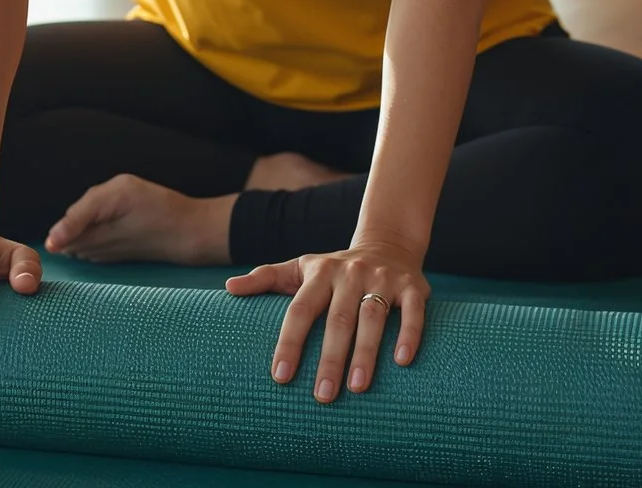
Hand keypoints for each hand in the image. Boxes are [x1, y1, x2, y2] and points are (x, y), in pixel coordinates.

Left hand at [225, 239, 428, 401]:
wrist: (388, 243)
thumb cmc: (334, 268)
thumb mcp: (299, 267)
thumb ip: (265, 278)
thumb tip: (228, 288)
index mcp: (320, 273)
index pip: (300, 309)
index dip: (290, 342)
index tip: (280, 376)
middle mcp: (351, 274)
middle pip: (338, 319)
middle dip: (329, 359)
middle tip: (322, 396)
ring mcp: (383, 279)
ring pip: (373, 316)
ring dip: (366, 352)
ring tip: (358, 388)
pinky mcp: (413, 287)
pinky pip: (413, 312)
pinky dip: (409, 334)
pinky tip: (402, 362)